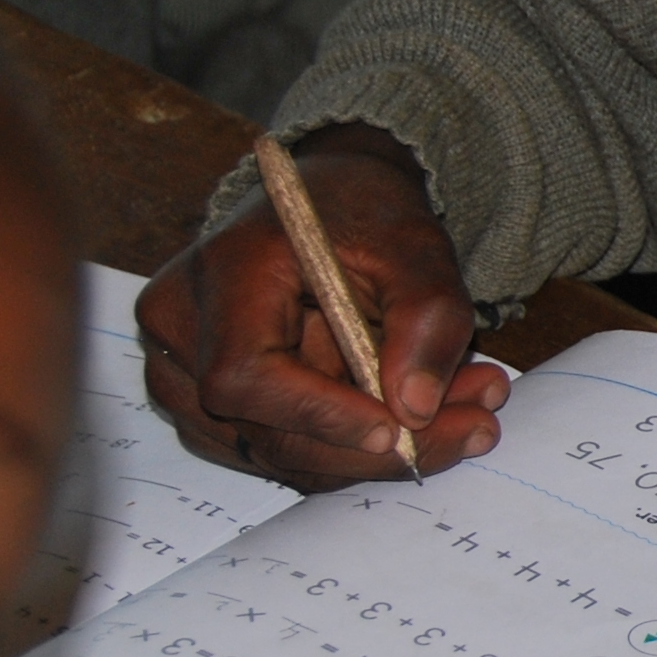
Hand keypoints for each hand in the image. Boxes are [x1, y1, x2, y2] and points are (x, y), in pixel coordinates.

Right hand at [137, 126, 510, 487]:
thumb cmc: (362, 212)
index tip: (397, 430)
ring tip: (469, 414)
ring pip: (278, 452)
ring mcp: (183, 372)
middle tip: (475, 429)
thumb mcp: (414, 246)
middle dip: (376, 447)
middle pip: (264, 431)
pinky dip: (354, 446)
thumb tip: (415, 408)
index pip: (246, 376)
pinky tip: (422, 415)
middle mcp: (181, 329)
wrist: (330, 202)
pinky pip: (281, 448)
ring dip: (376, 453)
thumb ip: (424, 319)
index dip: (320, 414)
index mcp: (221, 274)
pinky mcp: (208, 405)